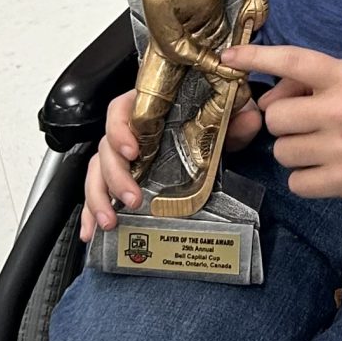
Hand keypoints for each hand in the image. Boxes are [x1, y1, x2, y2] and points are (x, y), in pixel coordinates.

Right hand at [80, 85, 265, 241]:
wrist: (211, 136)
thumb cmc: (208, 122)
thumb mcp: (224, 118)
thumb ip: (236, 117)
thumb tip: (250, 117)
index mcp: (147, 110)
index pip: (120, 110)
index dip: (121, 129)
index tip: (133, 149)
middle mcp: (129, 133)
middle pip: (105, 148)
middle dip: (114, 176)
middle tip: (132, 198)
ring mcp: (121, 158)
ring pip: (96, 173)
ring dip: (99, 198)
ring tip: (110, 221)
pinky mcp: (120, 180)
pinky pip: (98, 193)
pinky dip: (91, 213)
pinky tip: (92, 230)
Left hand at [221, 45, 341, 206]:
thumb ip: (318, 82)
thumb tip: (270, 98)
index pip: (292, 61)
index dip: (255, 56)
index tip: (229, 57)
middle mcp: (341, 109)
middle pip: (276, 117)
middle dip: (286, 123)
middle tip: (309, 126)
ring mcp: (341, 147)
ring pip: (283, 151)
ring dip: (296, 153)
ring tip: (324, 150)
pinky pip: (297, 182)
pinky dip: (307, 180)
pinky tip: (328, 171)